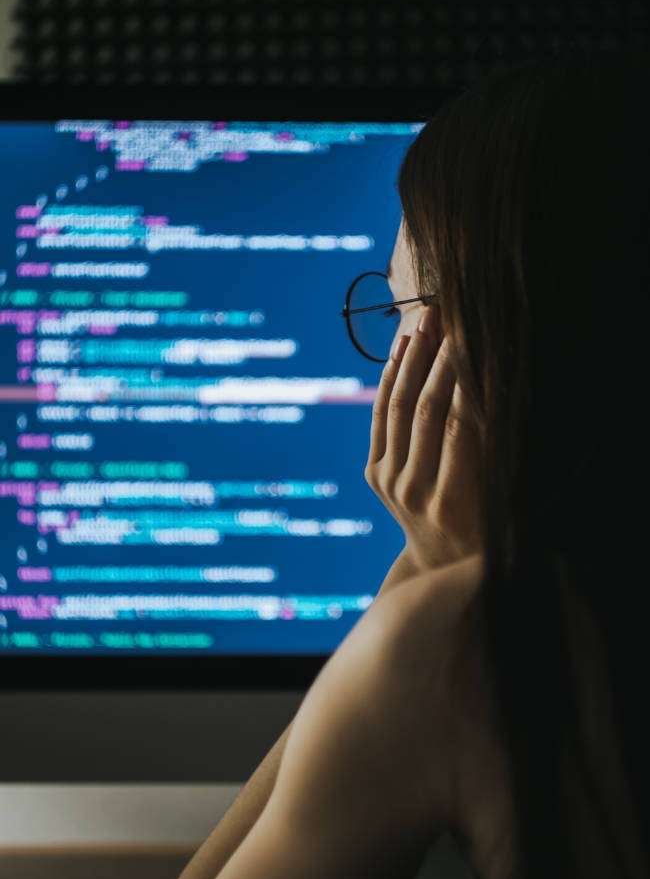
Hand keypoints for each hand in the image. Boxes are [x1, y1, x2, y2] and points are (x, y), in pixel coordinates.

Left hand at [364, 310, 483, 572]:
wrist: (439, 562)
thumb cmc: (486, 526)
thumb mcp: (499, 497)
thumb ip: (492, 451)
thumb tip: (492, 387)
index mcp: (451, 500)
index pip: (458, 425)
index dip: (465, 378)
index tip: (475, 338)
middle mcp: (412, 490)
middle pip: (424, 410)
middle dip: (438, 358)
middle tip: (450, 316)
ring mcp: (387, 481)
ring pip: (397, 407)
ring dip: (411, 359)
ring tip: (425, 319)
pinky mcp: (372, 472)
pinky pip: (380, 416)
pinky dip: (389, 379)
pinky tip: (401, 346)